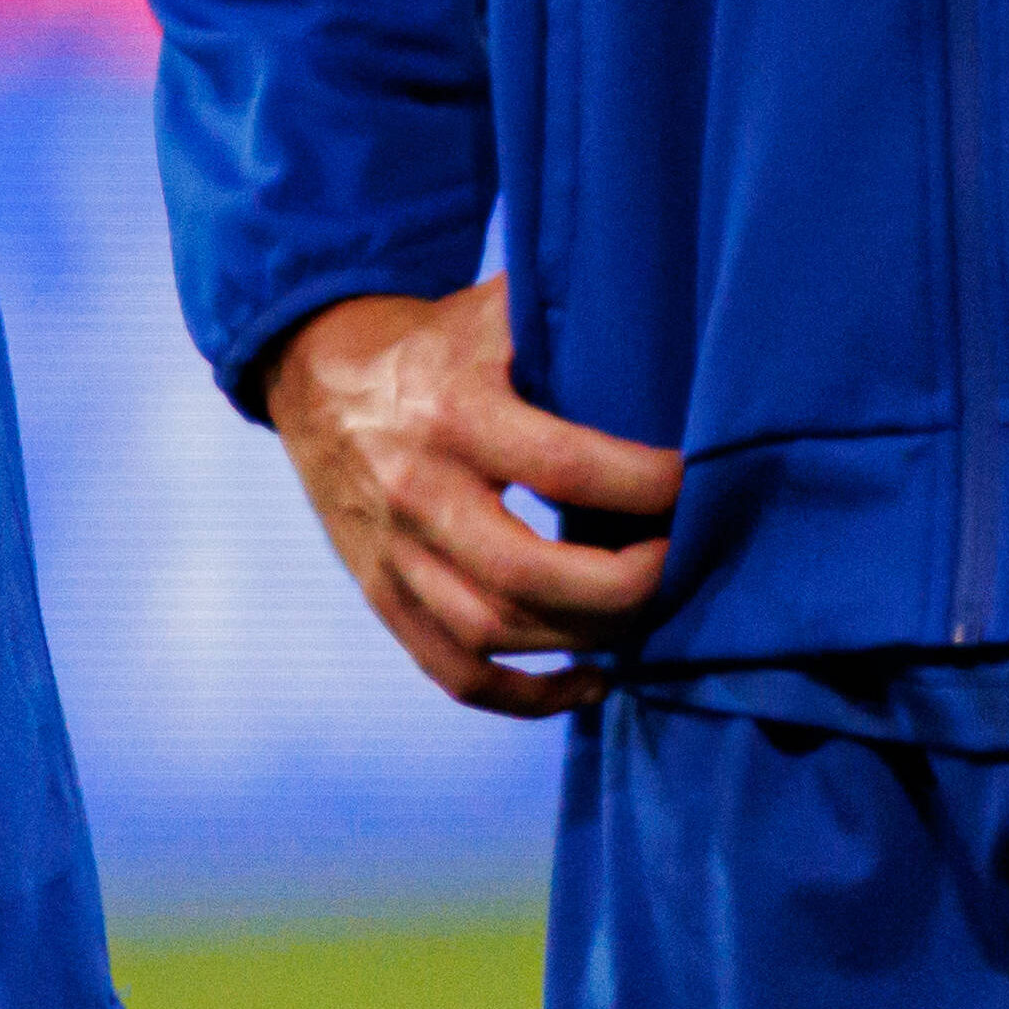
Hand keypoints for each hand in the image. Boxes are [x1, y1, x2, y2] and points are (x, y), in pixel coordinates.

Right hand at [260, 280, 673, 713]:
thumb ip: (570, 321)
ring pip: (494, 631)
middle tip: (680, 562)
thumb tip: (676, 336)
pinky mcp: (382, 593)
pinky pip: (455, 671)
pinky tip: (592, 680)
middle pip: (528, 575)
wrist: (312, 368)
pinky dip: (528, 696)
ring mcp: (393, 552)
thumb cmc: (432, 341)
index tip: (696, 482)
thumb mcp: (492, 311)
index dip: (646, 487)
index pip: (566, 468)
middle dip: (626, 585)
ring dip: (587, 637)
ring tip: (645, 610)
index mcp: (453, 411)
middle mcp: (417, 489)